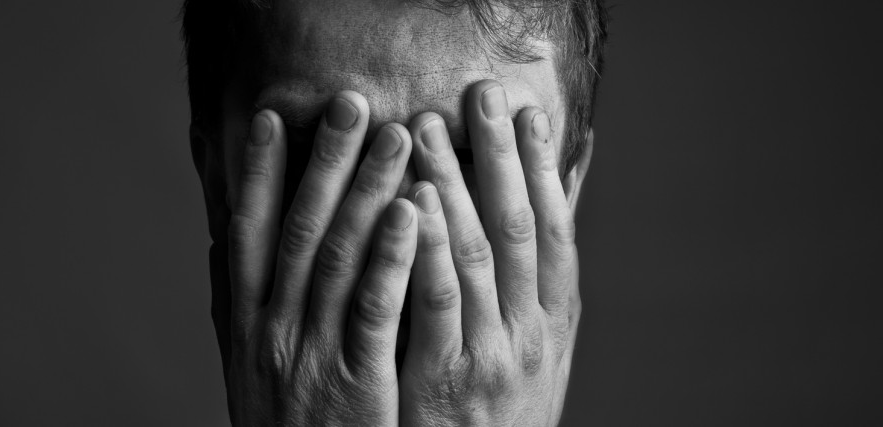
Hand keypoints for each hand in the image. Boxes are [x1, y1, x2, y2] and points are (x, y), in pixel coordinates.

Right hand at [222, 91, 416, 424]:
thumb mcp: (242, 367)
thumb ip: (231, 306)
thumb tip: (220, 243)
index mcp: (246, 322)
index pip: (249, 232)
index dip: (259, 173)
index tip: (275, 118)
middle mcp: (272, 329)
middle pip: (298, 230)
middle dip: (326, 163)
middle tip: (353, 103)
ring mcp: (311, 354)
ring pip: (338, 259)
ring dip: (368, 192)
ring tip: (400, 137)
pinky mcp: (355, 382)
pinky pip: (374, 310)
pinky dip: (390, 258)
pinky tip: (413, 213)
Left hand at [398, 80, 582, 425]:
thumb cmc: (504, 408)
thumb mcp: (537, 349)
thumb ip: (537, 283)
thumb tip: (550, 208)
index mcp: (556, 320)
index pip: (555, 228)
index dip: (542, 167)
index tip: (526, 112)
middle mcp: (530, 332)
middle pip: (516, 228)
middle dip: (497, 157)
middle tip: (476, 97)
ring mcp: (489, 355)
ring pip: (474, 256)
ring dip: (452, 187)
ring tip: (426, 133)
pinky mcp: (443, 378)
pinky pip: (433, 304)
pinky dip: (424, 249)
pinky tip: (409, 206)